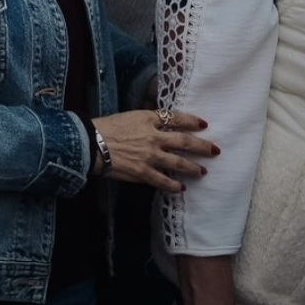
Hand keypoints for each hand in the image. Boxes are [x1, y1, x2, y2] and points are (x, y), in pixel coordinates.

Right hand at [93, 109, 216, 192]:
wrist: (89, 144)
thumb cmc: (103, 128)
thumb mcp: (127, 116)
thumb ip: (144, 121)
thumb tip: (157, 125)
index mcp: (147, 119)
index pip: (176, 118)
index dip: (191, 121)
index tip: (203, 124)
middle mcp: (154, 137)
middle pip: (184, 141)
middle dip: (202, 146)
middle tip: (215, 150)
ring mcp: (150, 156)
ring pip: (179, 162)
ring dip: (193, 167)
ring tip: (202, 171)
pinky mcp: (143, 172)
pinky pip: (164, 181)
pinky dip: (173, 185)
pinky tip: (180, 188)